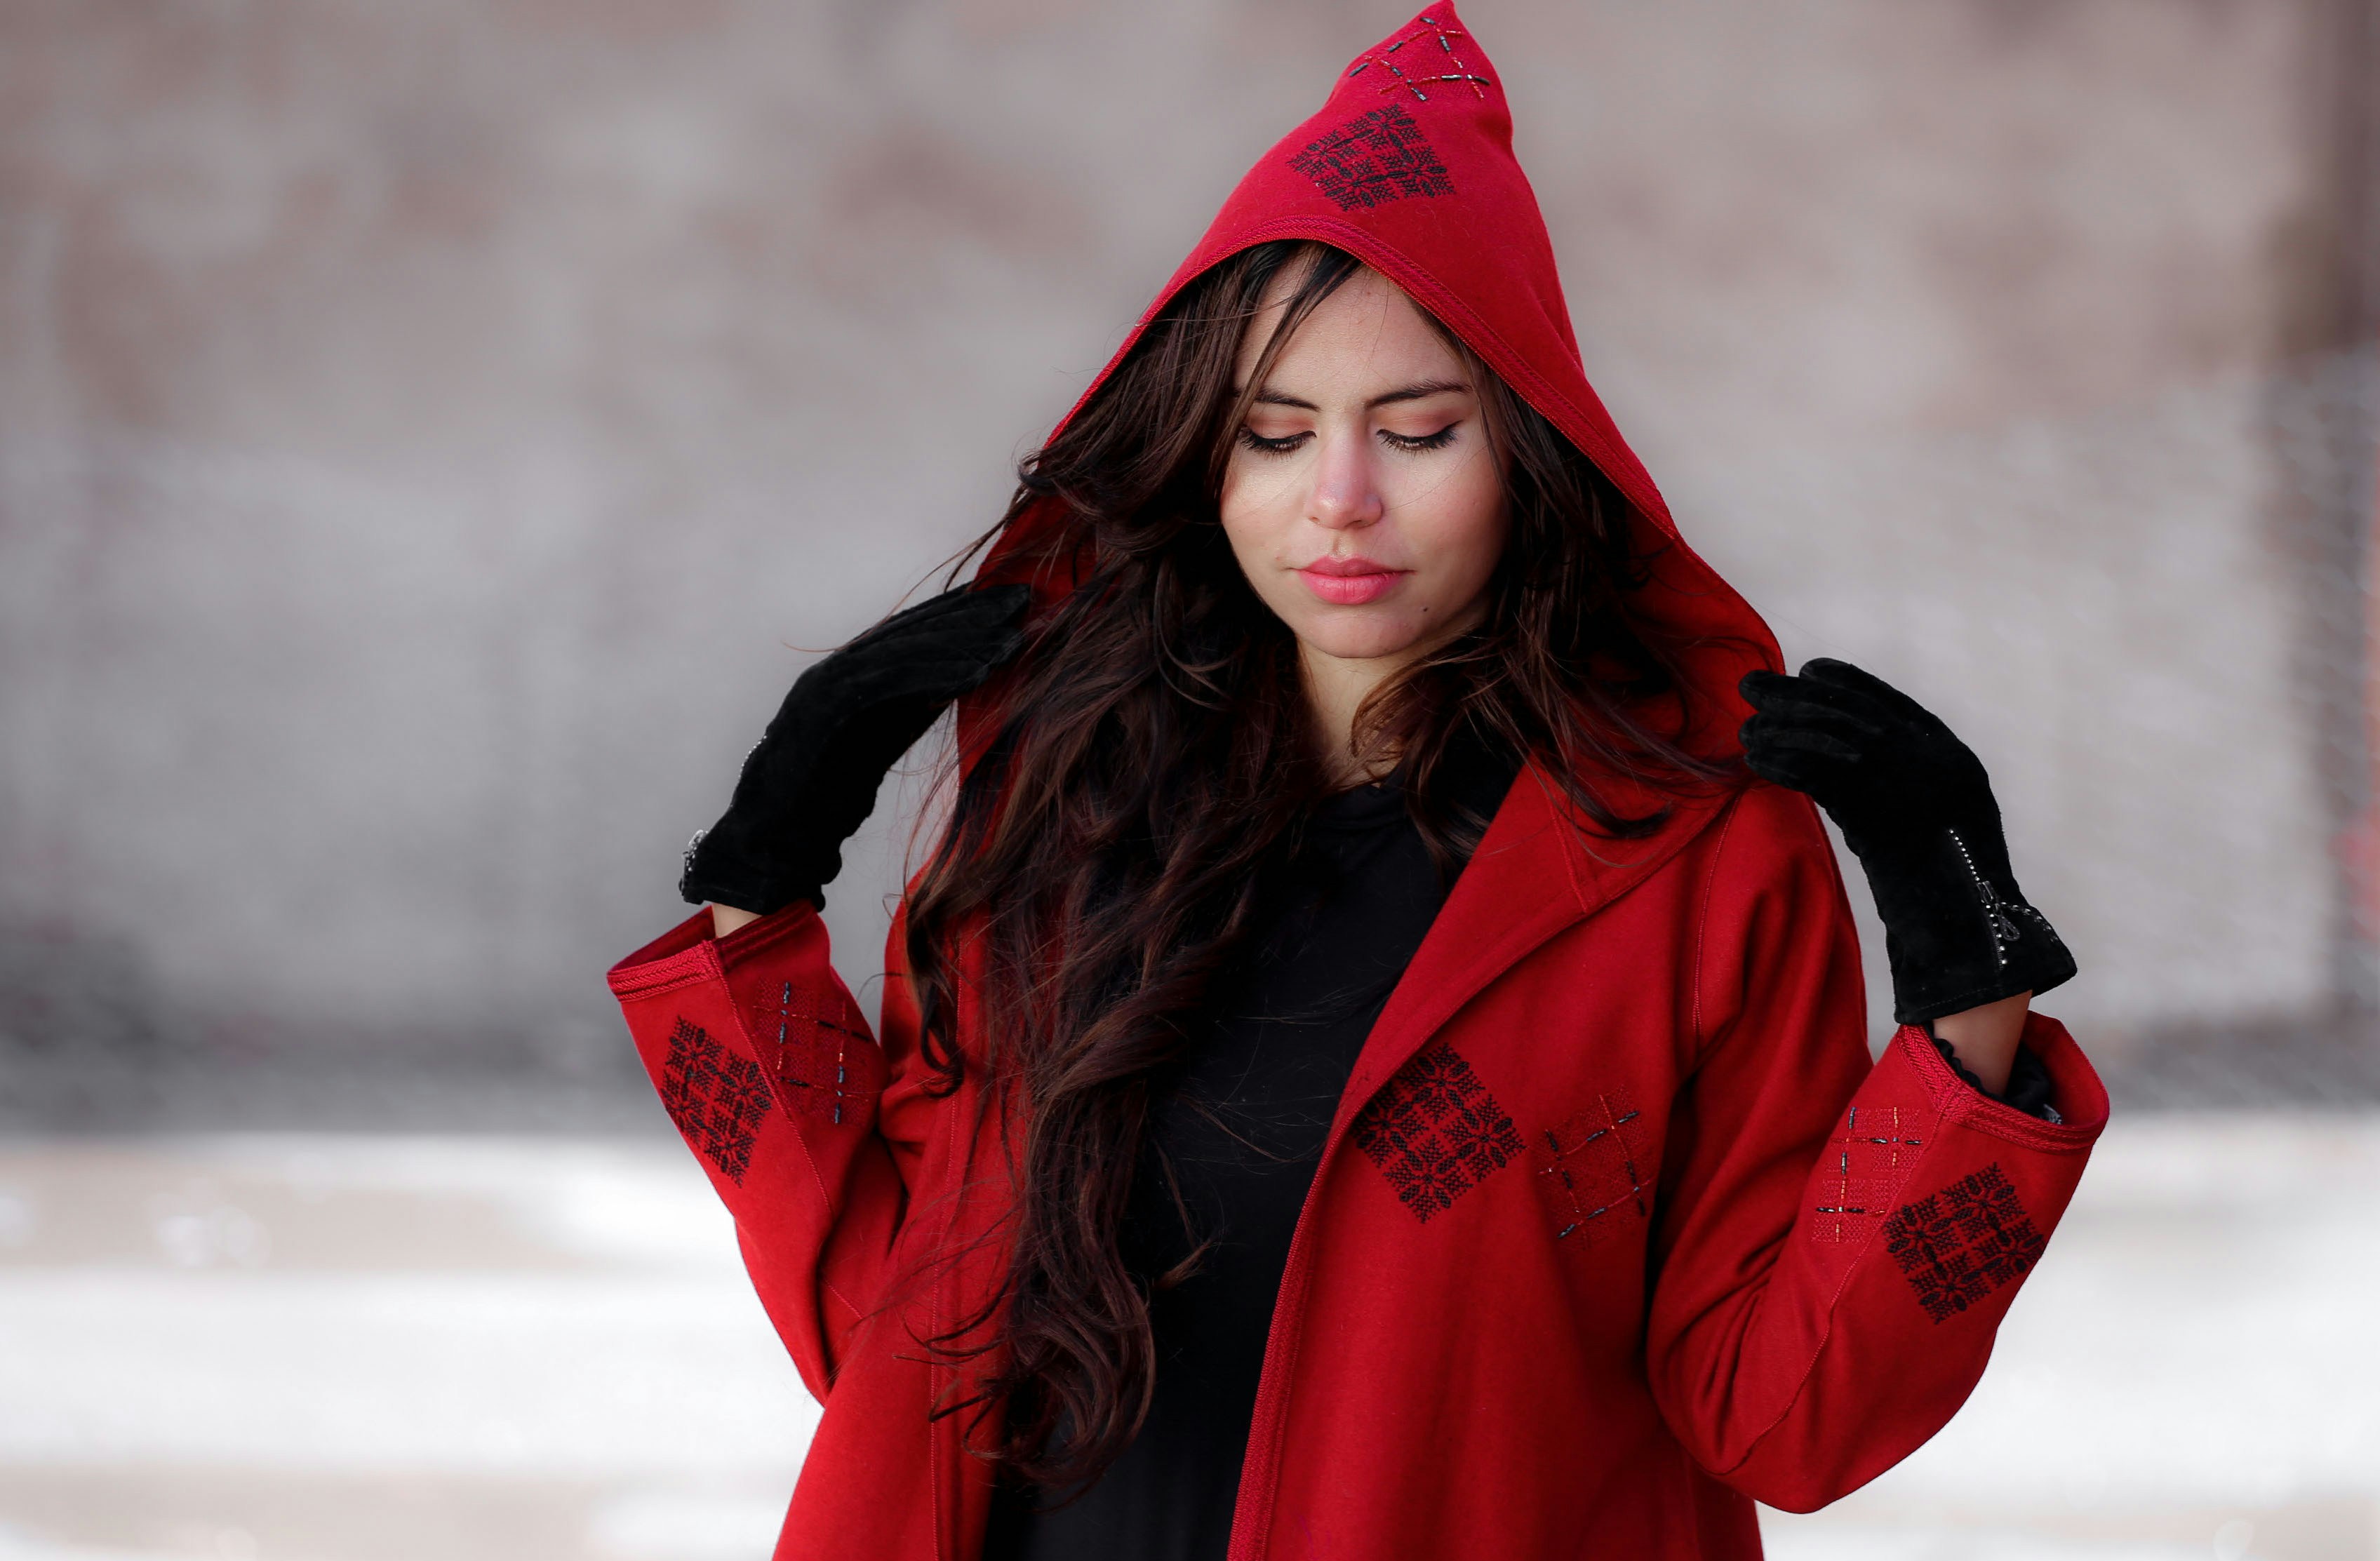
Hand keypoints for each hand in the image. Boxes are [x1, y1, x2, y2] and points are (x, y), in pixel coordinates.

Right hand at [680, 582, 1031, 914]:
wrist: (773, 843)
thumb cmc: (825, 801)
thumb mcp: (881, 742)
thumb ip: (911, 708)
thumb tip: (961, 679)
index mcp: (847, 676)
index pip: (911, 633)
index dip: (960, 613)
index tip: (1010, 603)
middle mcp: (834, 671)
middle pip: (910, 631)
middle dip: (968, 614)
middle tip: (1022, 599)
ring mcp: (824, 686)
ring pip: (901, 651)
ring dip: (959, 643)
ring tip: (1008, 642)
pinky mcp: (820, 710)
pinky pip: (886, 683)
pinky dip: (934, 675)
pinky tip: (977, 674)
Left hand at [1737, 658, 2074, 1024]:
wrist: (1974, 936)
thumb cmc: (1951, 889)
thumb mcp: (1940, 820)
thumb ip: (1904, 783)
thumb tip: (1845, 756)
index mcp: (1956, 760)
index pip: (1893, 705)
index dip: (1847, 684)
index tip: (1809, 669)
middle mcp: (1938, 765)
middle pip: (1856, 715)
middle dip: (1800, 696)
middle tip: (1752, 684)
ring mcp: (1914, 789)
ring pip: (1837, 740)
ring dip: (1785, 728)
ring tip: (1746, 726)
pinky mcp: (1883, 820)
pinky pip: (1825, 779)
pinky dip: (1787, 764)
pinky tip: (1757, 760)